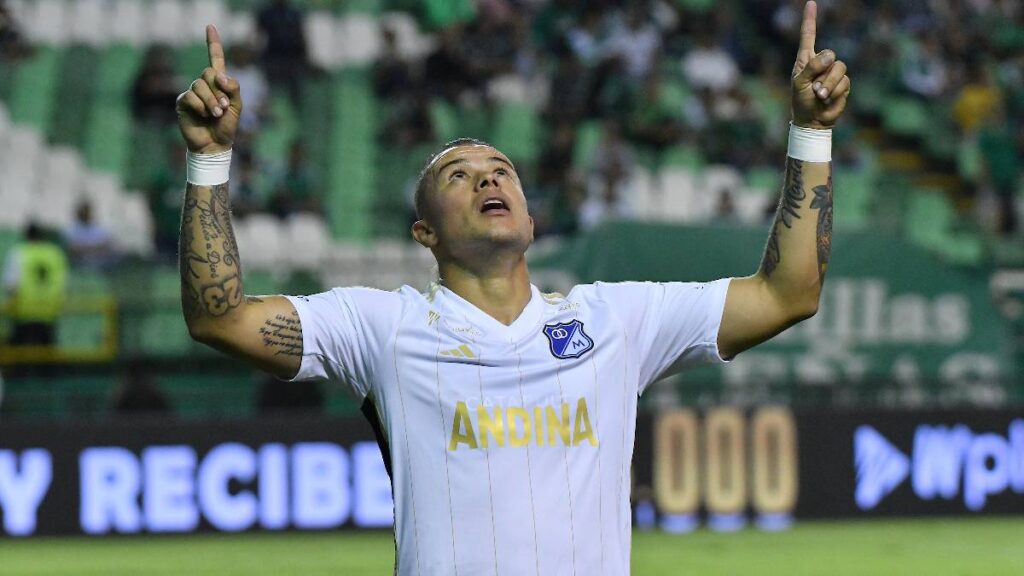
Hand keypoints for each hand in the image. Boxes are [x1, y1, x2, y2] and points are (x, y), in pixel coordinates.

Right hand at [175, 25, 242, 153]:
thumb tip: (219, 74)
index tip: (210, 26)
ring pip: (200, 85)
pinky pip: (191, 96)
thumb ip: (233, 87)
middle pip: (208, 72)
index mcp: (218, 83)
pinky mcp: (182, 102)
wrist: (215, 144)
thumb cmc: (227, 126)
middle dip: (219, 91)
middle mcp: (204, 84)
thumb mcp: (237, 106)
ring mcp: (192, 92)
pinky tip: (204, 116)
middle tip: (224, 108)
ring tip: (216, 115)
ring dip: (211, 101)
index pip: (215, 59)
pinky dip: (201, 107)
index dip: (213, 43)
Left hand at [791, 1, 850, 128]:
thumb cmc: (801, 101)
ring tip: (820, 95)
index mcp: (806, 59)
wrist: (813, 120)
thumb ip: (812, 67)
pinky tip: (827, 100)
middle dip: (822, 73)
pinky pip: (844, 82)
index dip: (810, 19)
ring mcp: (833, 72)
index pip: (808, 35)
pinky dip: (835, 92)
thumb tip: (830, 57)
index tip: (811, 3)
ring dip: (829, 85)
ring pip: (839, 68)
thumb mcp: (800, 84)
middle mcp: (821, 63)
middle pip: (830, 55)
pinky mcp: (844, 83)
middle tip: (814, 89)